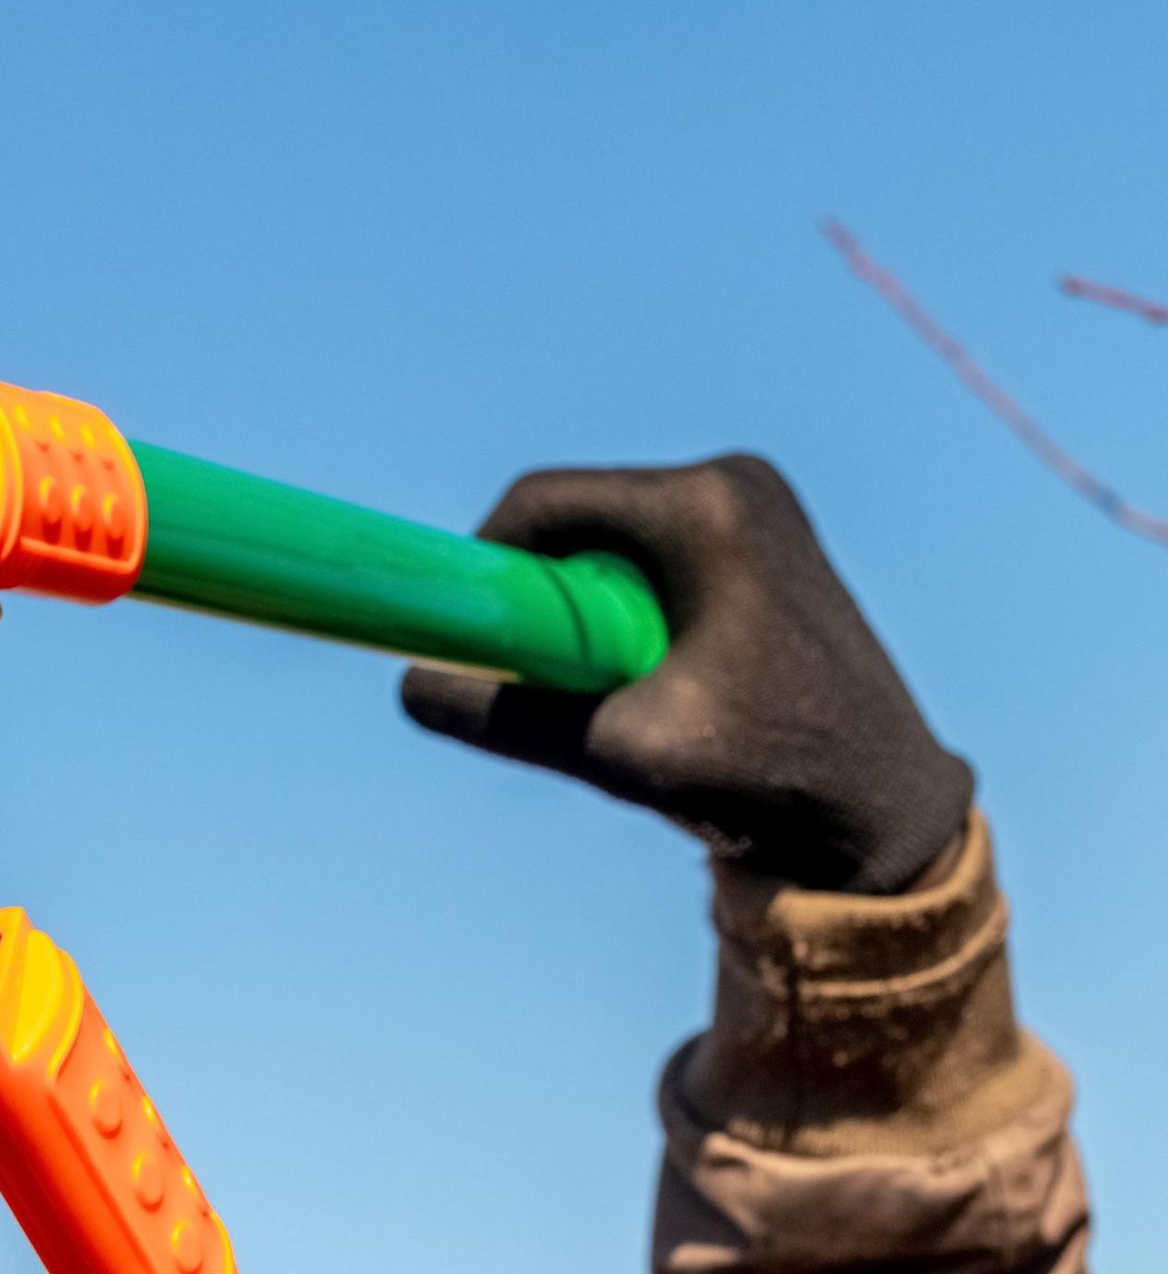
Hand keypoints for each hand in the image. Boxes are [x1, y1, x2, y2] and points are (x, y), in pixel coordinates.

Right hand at [402, 455, 970, 894]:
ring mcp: (753, 509)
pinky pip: (650, 560)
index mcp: (708, 505)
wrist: (885, 811)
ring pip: (608, 544)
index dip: (481, 563)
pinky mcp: (760, 541)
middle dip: (539, 598)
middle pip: (575, 520)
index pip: (542, 501)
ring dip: (583, 613)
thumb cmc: (770, 779)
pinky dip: (624, 616)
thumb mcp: (620, 751)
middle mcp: (734, 484)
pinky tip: (655, 683)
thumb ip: (507, 715)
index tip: (462, 634)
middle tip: (542, 681)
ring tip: (617, 694)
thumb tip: (409, 685)